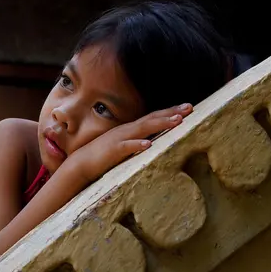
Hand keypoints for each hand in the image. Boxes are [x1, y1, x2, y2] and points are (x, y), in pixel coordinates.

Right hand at [66, 103, 191, 184]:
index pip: (153, 117)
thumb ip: (138, 142)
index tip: (188, 107)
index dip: (170, 112)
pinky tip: (148, 145)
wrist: (80, 164)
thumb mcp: (125, 146)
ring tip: (177, 122)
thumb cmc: (103, 156)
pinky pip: (126, 147)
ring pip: (143, 129)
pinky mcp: (113, 151)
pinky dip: (137, 145)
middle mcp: (127, 130)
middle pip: (152, 118)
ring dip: (160, 124)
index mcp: (131, 129)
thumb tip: (154, 142)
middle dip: (171, 113)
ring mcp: (120, 139)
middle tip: (190, 108)